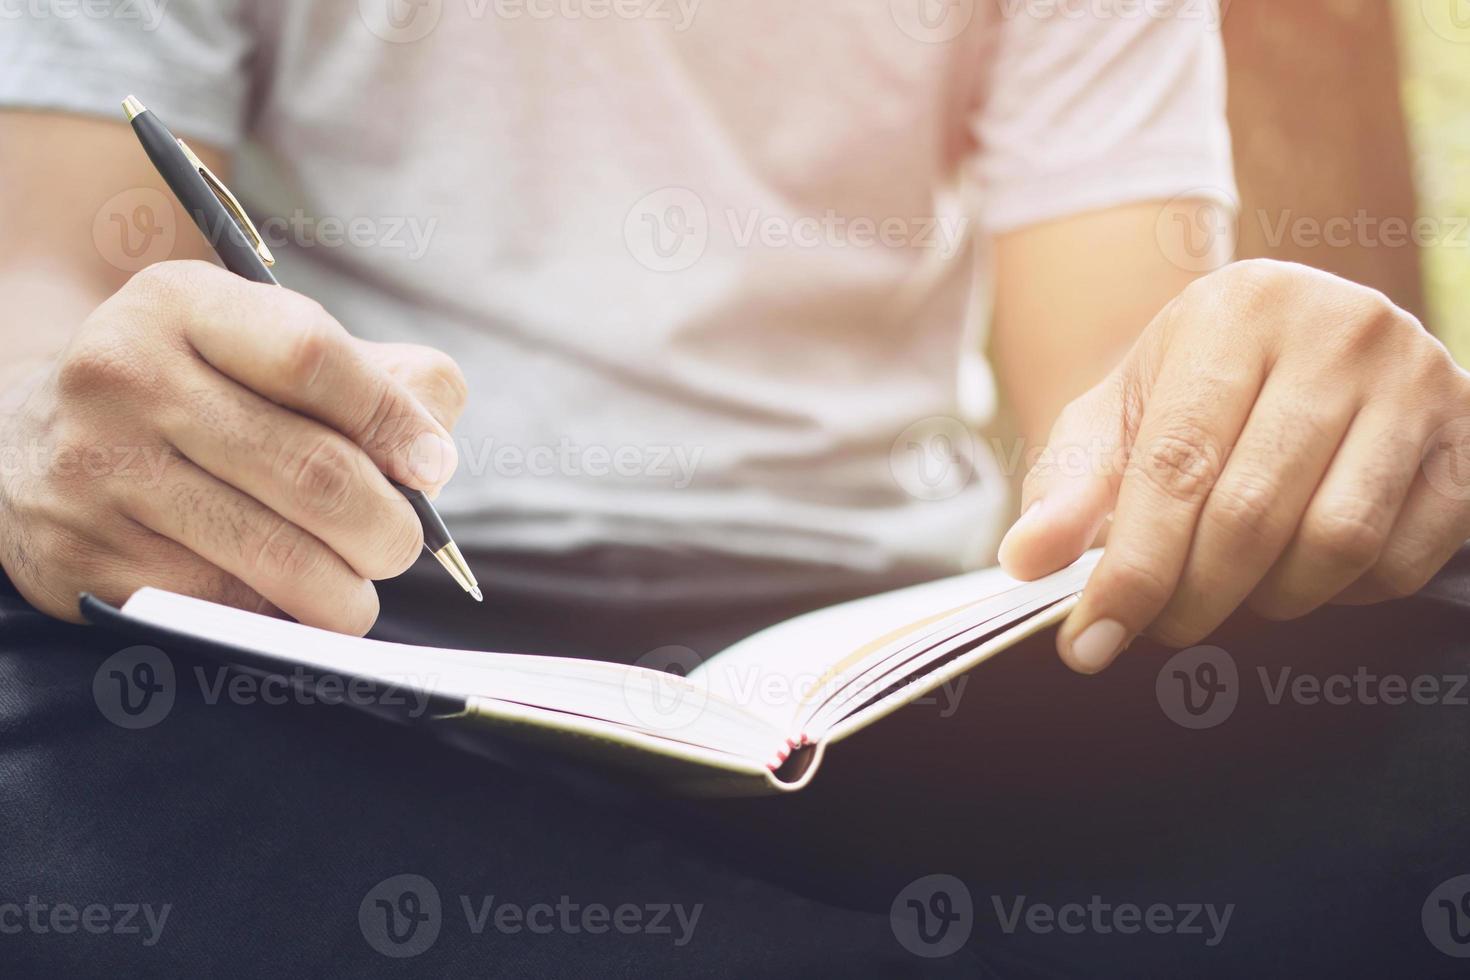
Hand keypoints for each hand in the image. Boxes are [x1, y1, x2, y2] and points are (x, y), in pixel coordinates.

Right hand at [0, 260, 467, 634]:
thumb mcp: (265, 349)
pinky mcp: (87, 556)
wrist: (33, 444)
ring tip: (356, 590)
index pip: (314, 356)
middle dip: (388, 527)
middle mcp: (125, 375)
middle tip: (400, 545)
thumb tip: (434, 456)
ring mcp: (98, 470)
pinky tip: (279, 603)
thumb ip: (375, 378)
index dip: (393, 421)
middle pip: (313, 470)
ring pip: (279, 556)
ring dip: (346, 592)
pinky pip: (226, 606)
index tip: (432, 465)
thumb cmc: (196, 396)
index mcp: (181, 303)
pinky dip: (278, 617)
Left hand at [998, 259, 1469, 672]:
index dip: (1130, 571)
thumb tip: (1025, 560)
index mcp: (1235, 313)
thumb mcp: (1116, 419)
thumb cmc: (1190, 391)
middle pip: (1252, 515)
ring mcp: (1419, 380)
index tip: (1088, 644)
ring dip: (1271, 600)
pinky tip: (1304, 569)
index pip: (1175, 468)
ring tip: (1230, 592)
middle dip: (1191, 599)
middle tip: (1157, 630)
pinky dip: (1348, 592)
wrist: (1294, 347)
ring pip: (1337, 543)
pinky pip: (1406, 558)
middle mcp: (1338, 331)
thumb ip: (1067, 488)